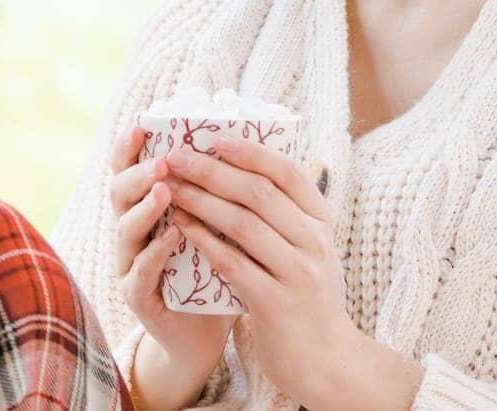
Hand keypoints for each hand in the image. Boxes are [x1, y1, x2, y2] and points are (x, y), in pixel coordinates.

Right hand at [107, 124, 235, 371]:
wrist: (207, 328)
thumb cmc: (216, 267)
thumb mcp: (217, 223)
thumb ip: (222, 189)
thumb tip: (255, 140)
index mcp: (148, 207)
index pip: (130, 169)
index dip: (130, 147)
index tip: (143, 124)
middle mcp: (132, 231)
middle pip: (119, 193)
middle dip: (139, 173)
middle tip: (164, 161)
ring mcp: (130, 264)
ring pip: (125, 229)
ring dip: (146, 208)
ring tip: (166, 189)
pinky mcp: (137, 296)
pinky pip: (140, 270)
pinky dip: (156, 251)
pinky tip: (175, 235)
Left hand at [161, 135, 354, 406]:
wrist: (326, 359)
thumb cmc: (308, 295)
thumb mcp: (311, 248)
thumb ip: (289, 213)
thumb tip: (252, 165)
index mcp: (322, 221)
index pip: (287, 171)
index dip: (249, 151)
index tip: (213, 137)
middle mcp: (315, 242)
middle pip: (258, 193)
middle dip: (212, 171)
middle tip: (176, 158)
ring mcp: (298, 273)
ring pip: (242, 224)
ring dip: (200, 202)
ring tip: (170, 190)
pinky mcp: (276, 303)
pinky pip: (232, 264)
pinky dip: (204, 242)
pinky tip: (181, 228)